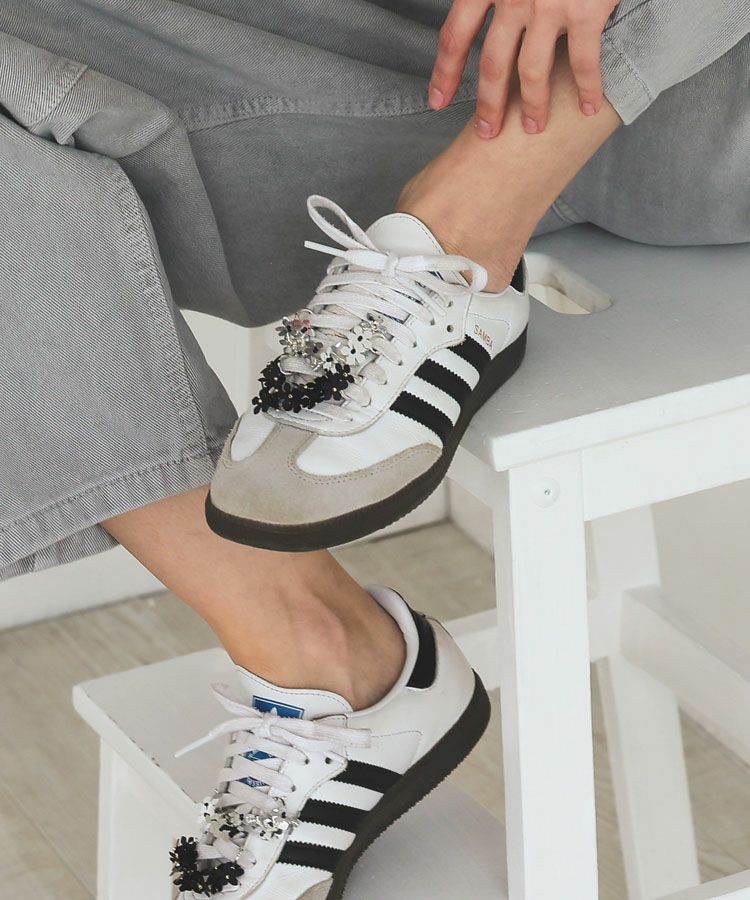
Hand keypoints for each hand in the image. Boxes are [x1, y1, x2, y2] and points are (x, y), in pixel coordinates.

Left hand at [429, 0, 618, 136]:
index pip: (455, 35)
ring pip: (532, 72)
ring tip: (535, 129)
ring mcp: (549, 5)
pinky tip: (587, 108)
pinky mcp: (585, 10)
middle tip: (487, 133)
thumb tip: (476, 11)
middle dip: (488, 105)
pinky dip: (586, 89)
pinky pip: (582, 62)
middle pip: (491, 65)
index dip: (444, 73)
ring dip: (533, 107)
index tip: (437, 101)